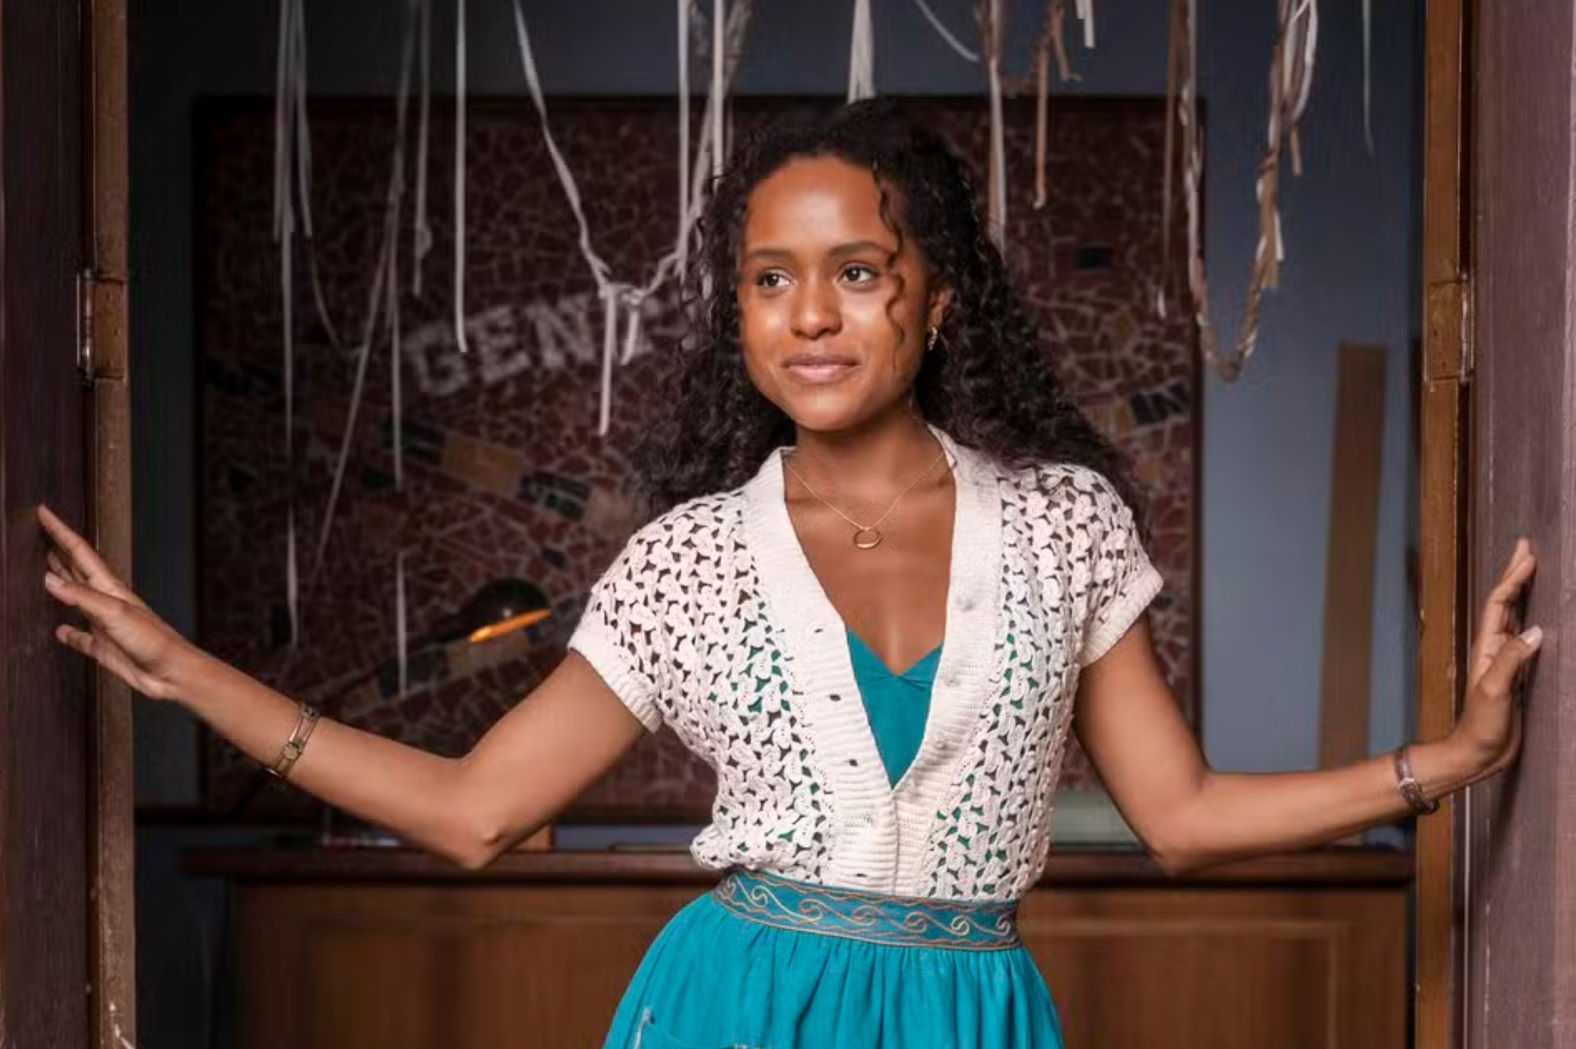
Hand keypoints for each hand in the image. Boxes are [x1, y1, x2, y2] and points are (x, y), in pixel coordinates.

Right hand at [37, 503, 198, 701]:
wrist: (171, 671)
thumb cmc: (152, 640)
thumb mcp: (114, 612)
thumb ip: (81, 596)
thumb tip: (49, 579)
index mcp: (109, 587)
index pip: (78, 551)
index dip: (60, 531)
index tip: (43, 512)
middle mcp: (105, 601)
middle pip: (76, 569)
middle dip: (58, 550)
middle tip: (41, 532)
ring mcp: (104, 623)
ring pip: (76, 599)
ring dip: (61, 584)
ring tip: (44, 572)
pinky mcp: (103, 647)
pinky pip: (80, 637)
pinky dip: (68, 633)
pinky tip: (59, 631)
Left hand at [1451, 537, 1541, 777]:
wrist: (1478, 753)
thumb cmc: (1480, 724)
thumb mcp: (1494, 691)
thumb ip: (1512, 660)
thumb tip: (1536, 631)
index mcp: (1486, 646)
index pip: (1499, 603)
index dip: (1513, 578)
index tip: (1528, 554)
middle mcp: (1494, 648)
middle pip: (1506, 602)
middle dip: (1515, 574)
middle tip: (1527, 546)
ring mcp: (1505, 660)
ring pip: (1515, 616)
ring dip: (1523, 592)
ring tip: (1532, 570)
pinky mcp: (1517, 675)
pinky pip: (1526, 638)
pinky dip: (1533, 620)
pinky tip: (1540, 617)